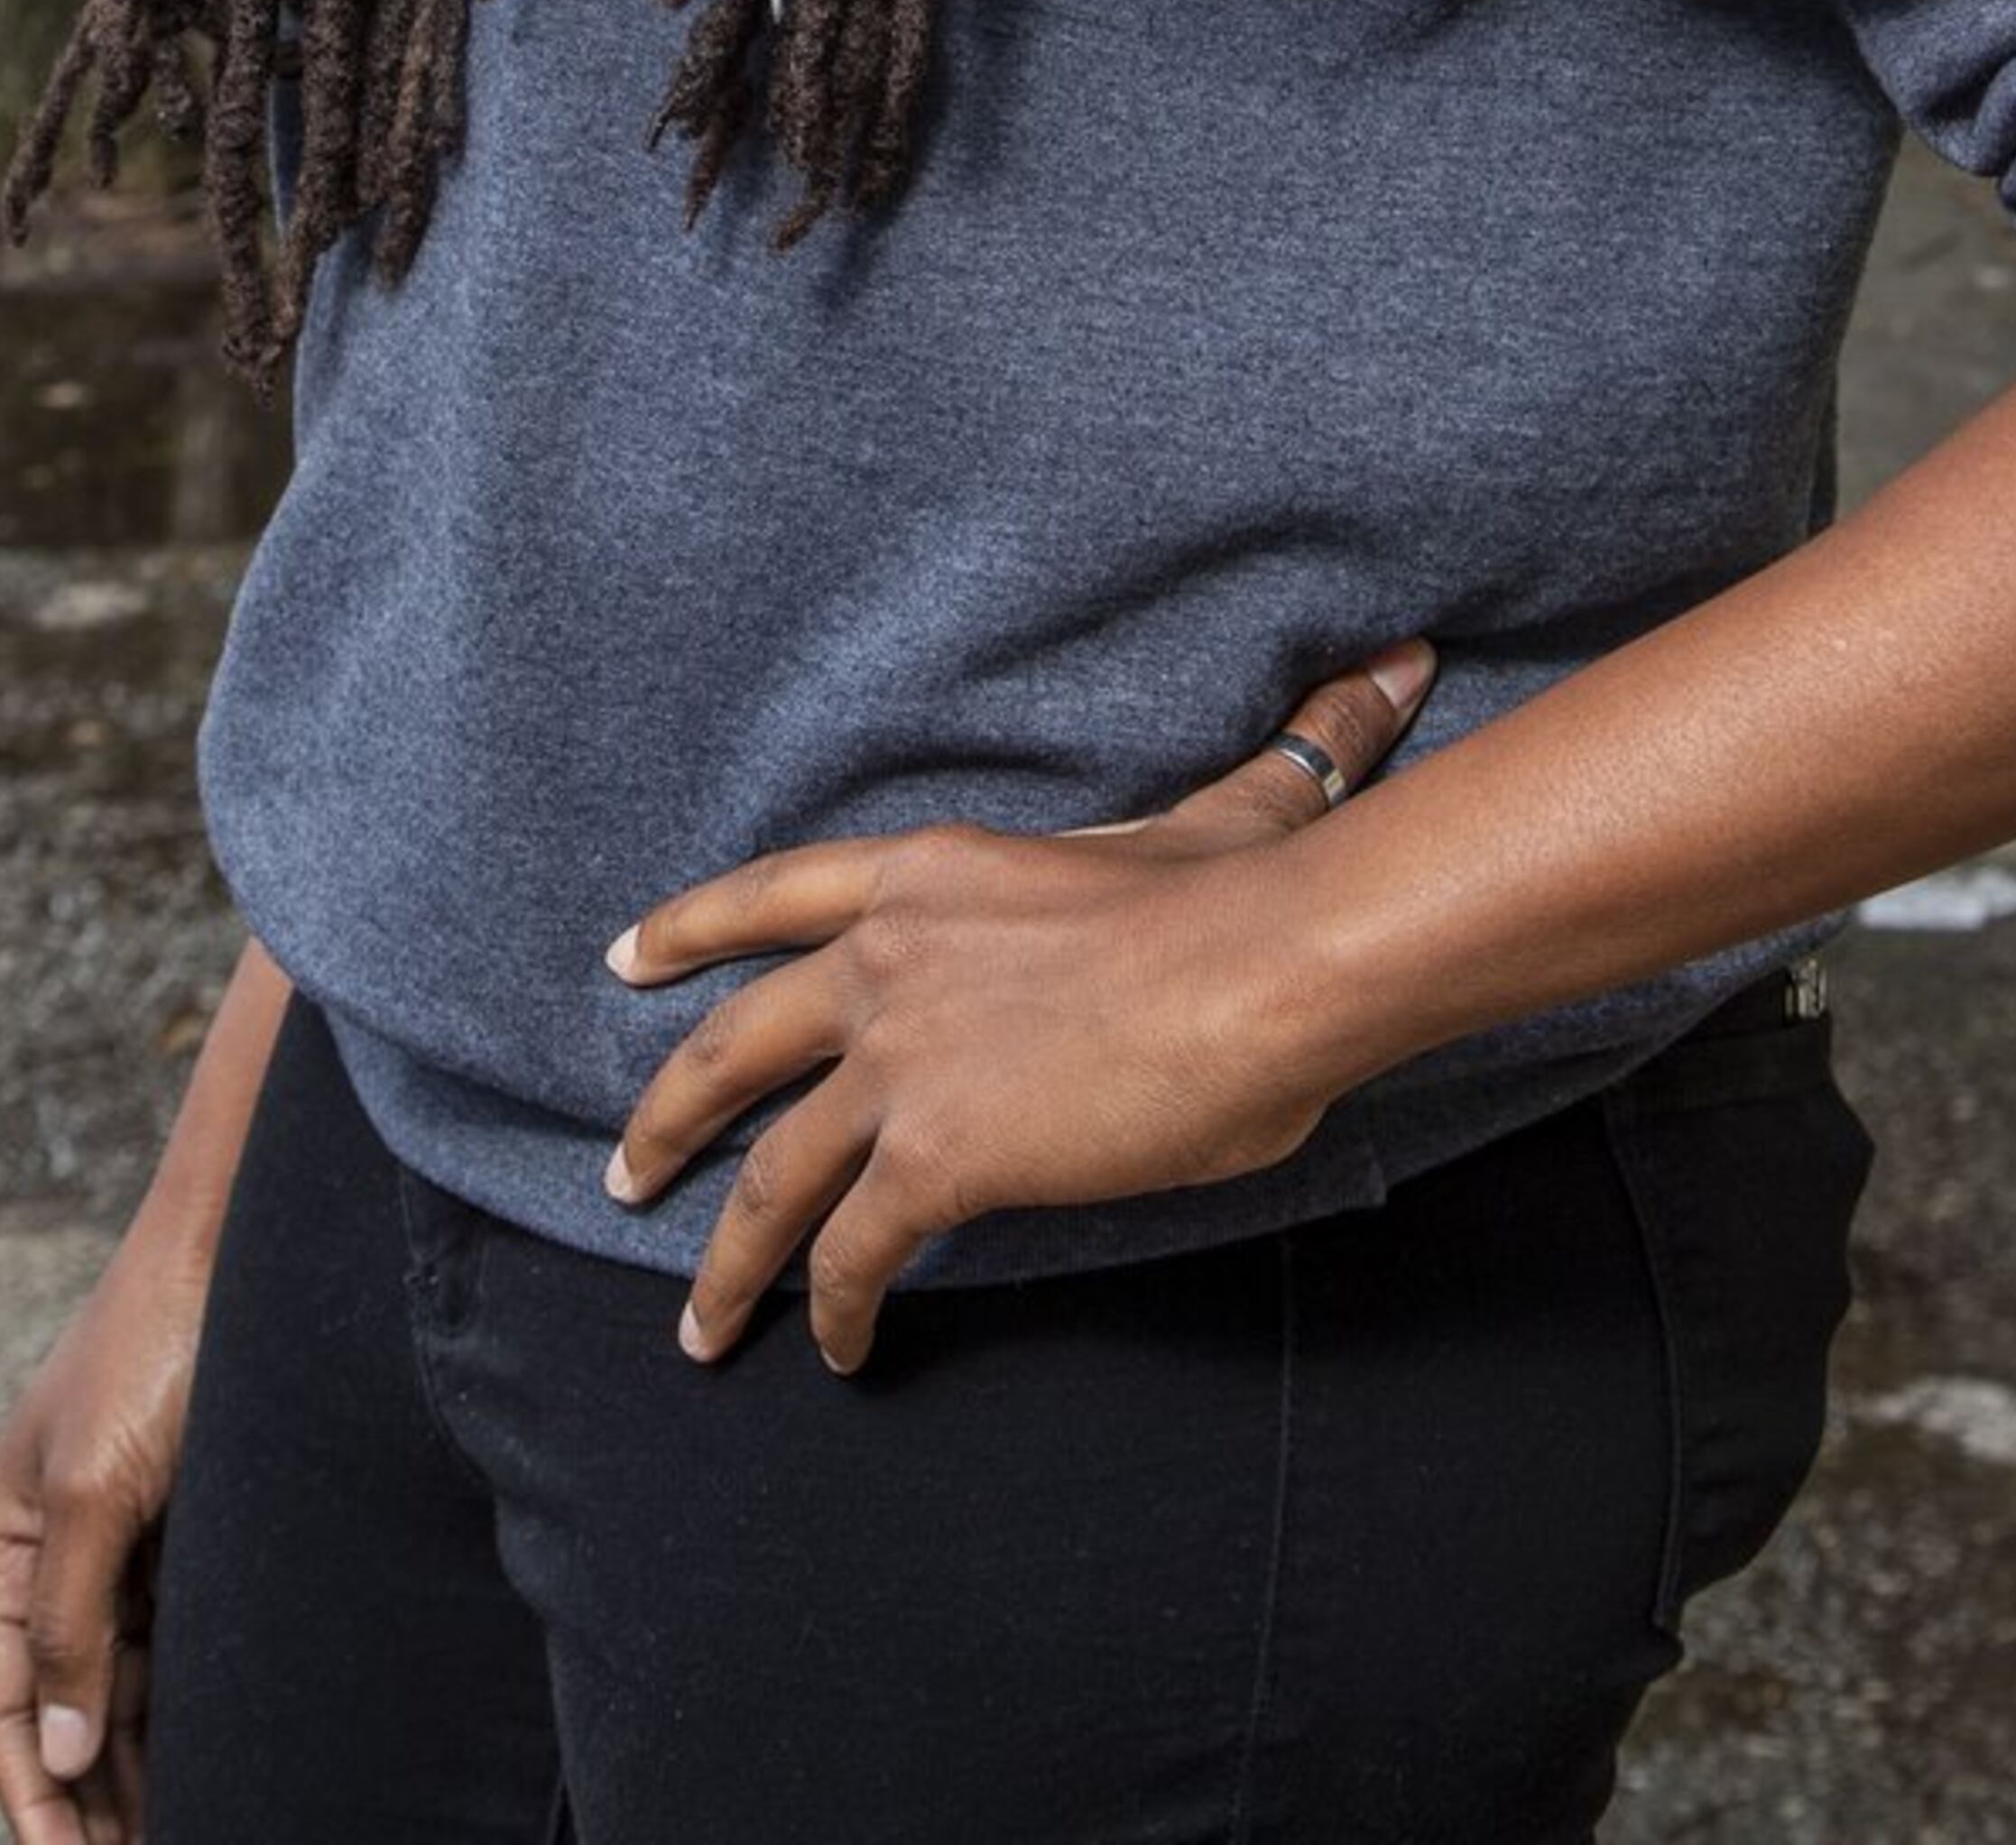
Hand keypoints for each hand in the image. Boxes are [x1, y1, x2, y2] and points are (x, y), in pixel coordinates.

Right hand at [0, 1217, 202, 1843]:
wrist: (239, 1242)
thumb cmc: (155, 1347)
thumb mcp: (96, 1488)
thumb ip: (70, 1622)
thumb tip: (61, 1751)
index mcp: (0, 1539)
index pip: (5, 1699)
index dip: (32, 1793)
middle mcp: (48, 1548)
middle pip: (60, 1706)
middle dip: (86, 1796)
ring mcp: (114, 1540)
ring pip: (118, 1686)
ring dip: (135, 1765)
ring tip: (168, 1835)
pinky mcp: (178, 1527)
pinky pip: (168, 1645)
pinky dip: (178, 1708)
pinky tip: (204, 1762)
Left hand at [606, 637, 1437, 1374]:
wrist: (1257, 971)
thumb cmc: (1252, 893)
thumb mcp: (1244, 808)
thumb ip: (1292, 748)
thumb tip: (1393, 666)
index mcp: (932, 874)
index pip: (773, 892)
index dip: (690, 926)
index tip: (622, 958)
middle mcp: (887, 962)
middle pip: (729, 1046)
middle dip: (664, 1117)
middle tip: (624, 1170)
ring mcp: (900, 1062)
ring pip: (767, 1178)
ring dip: (725, 1258)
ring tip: (699, 1322)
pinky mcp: (934, 1158)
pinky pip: (851, 1255)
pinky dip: (833, 1310)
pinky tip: (837, 1349)